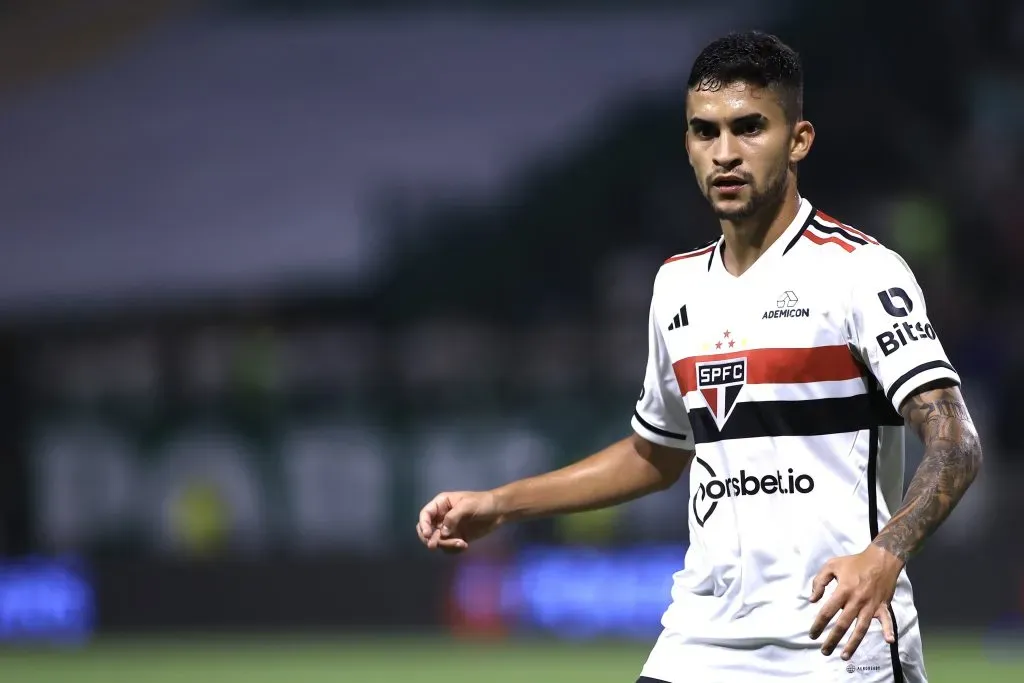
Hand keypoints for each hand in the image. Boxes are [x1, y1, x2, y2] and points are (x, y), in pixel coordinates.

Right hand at [416, 490, 502, 553]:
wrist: (499, 511)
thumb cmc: (482, 503)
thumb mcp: (467, 506)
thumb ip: (452, 517)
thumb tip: (442, 532)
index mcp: (441, 504)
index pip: (425, 514)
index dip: (423, 525)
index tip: (428, 535)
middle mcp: (442, 517)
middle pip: (427, 530)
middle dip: (431, 539)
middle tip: (436, 545)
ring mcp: (449, 528)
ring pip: (438, 541)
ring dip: (446, 545)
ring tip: (461, 543)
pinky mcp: (456, 537)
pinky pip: (448, 547)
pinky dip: (453, 549)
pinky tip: (464, 545)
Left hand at [808, 544, 904, 659]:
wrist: (881, 559)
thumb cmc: (854, 562)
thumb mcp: (831, 565)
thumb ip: (819, 581)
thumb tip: (812, 600)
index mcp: (843, 590)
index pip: (827, 612)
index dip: (818, 624)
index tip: (812, 634)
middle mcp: (857, 601)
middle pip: (843, 625)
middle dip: (832, 640)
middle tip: (824, 651)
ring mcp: (871, 605)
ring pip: (861, 629)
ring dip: (853, 644)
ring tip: (844, 656)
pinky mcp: (883, 606)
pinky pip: (887, 620)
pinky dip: (889, 630)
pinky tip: (889, 641)